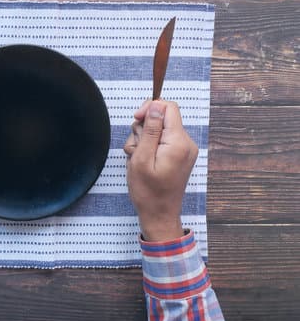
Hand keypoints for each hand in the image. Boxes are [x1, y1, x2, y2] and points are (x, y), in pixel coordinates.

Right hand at [123, 100, 197, 241]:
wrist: (159, 214)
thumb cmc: (147, 191)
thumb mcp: (141, 158)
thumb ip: (150, 130)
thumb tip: (156, 105)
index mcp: (178, 142)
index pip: (168, 107)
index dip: (149, 108)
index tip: (136, 119)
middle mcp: (186, 143)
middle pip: (162, 118)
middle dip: (143, 128)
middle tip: (135, 149)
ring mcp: (184, 149)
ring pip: (159, 129)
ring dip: (143, 139)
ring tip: (138, 158)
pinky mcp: (179, 155)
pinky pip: (162, 140)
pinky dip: (149, 147)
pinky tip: (143, 161)